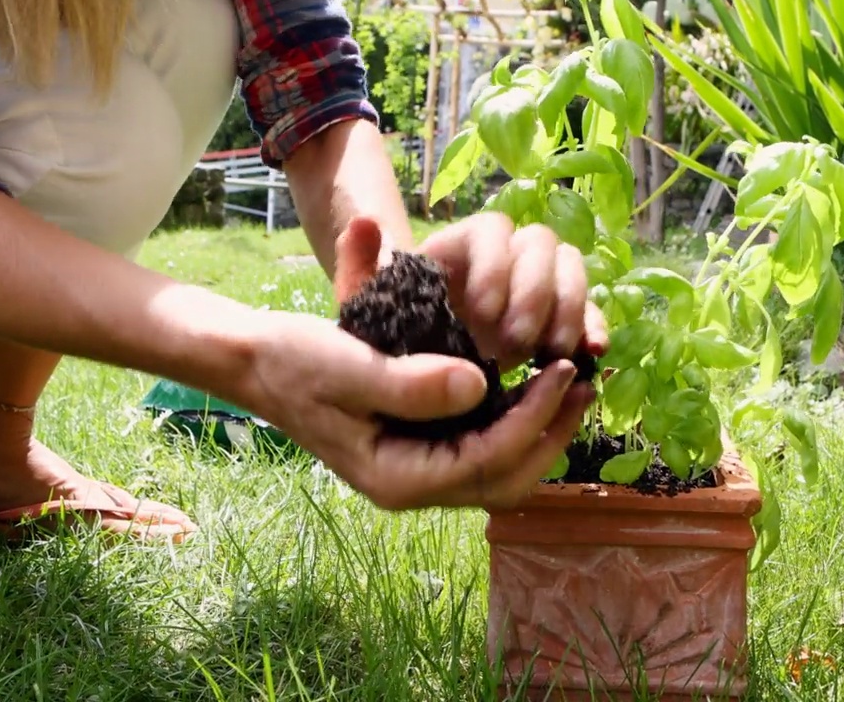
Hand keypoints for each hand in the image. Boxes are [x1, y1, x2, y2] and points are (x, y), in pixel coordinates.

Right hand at [246, 219, 595, 509]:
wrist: (259, 360)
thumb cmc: (295, 360)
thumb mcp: (348, 365)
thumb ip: (411, 382)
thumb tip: (481, 385)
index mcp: (397, 478)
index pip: (485, 462)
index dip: (531, 419)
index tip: (560, 373)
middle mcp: (414, 484)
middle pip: (505, 482)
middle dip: (550, 436)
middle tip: (584, 385)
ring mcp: (419, 469)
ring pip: (501, 470)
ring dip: (541, 432)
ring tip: (573, 385)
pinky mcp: (423, 445)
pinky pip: (485, 447)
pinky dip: (517, 422)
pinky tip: (535, 384)